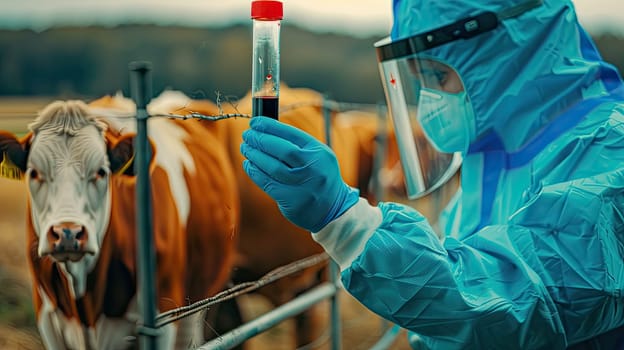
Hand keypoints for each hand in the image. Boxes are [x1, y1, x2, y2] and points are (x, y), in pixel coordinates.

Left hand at [240, 117, 359, 231]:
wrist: (334, 208)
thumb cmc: (319, 176)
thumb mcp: (318, 156)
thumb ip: (297, 144)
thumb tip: (265, 131)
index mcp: (319, 152)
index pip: (291, 134)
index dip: (270, 126)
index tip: (255, 122)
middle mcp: (312, 167)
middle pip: (281, 150)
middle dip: (260, 140)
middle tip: (247, 135)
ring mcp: (302, 185)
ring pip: (273, 167)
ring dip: (255, 155)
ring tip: (245, 148)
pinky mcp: (292, 200)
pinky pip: (268, 183)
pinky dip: (255, 173)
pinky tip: (249, 165)